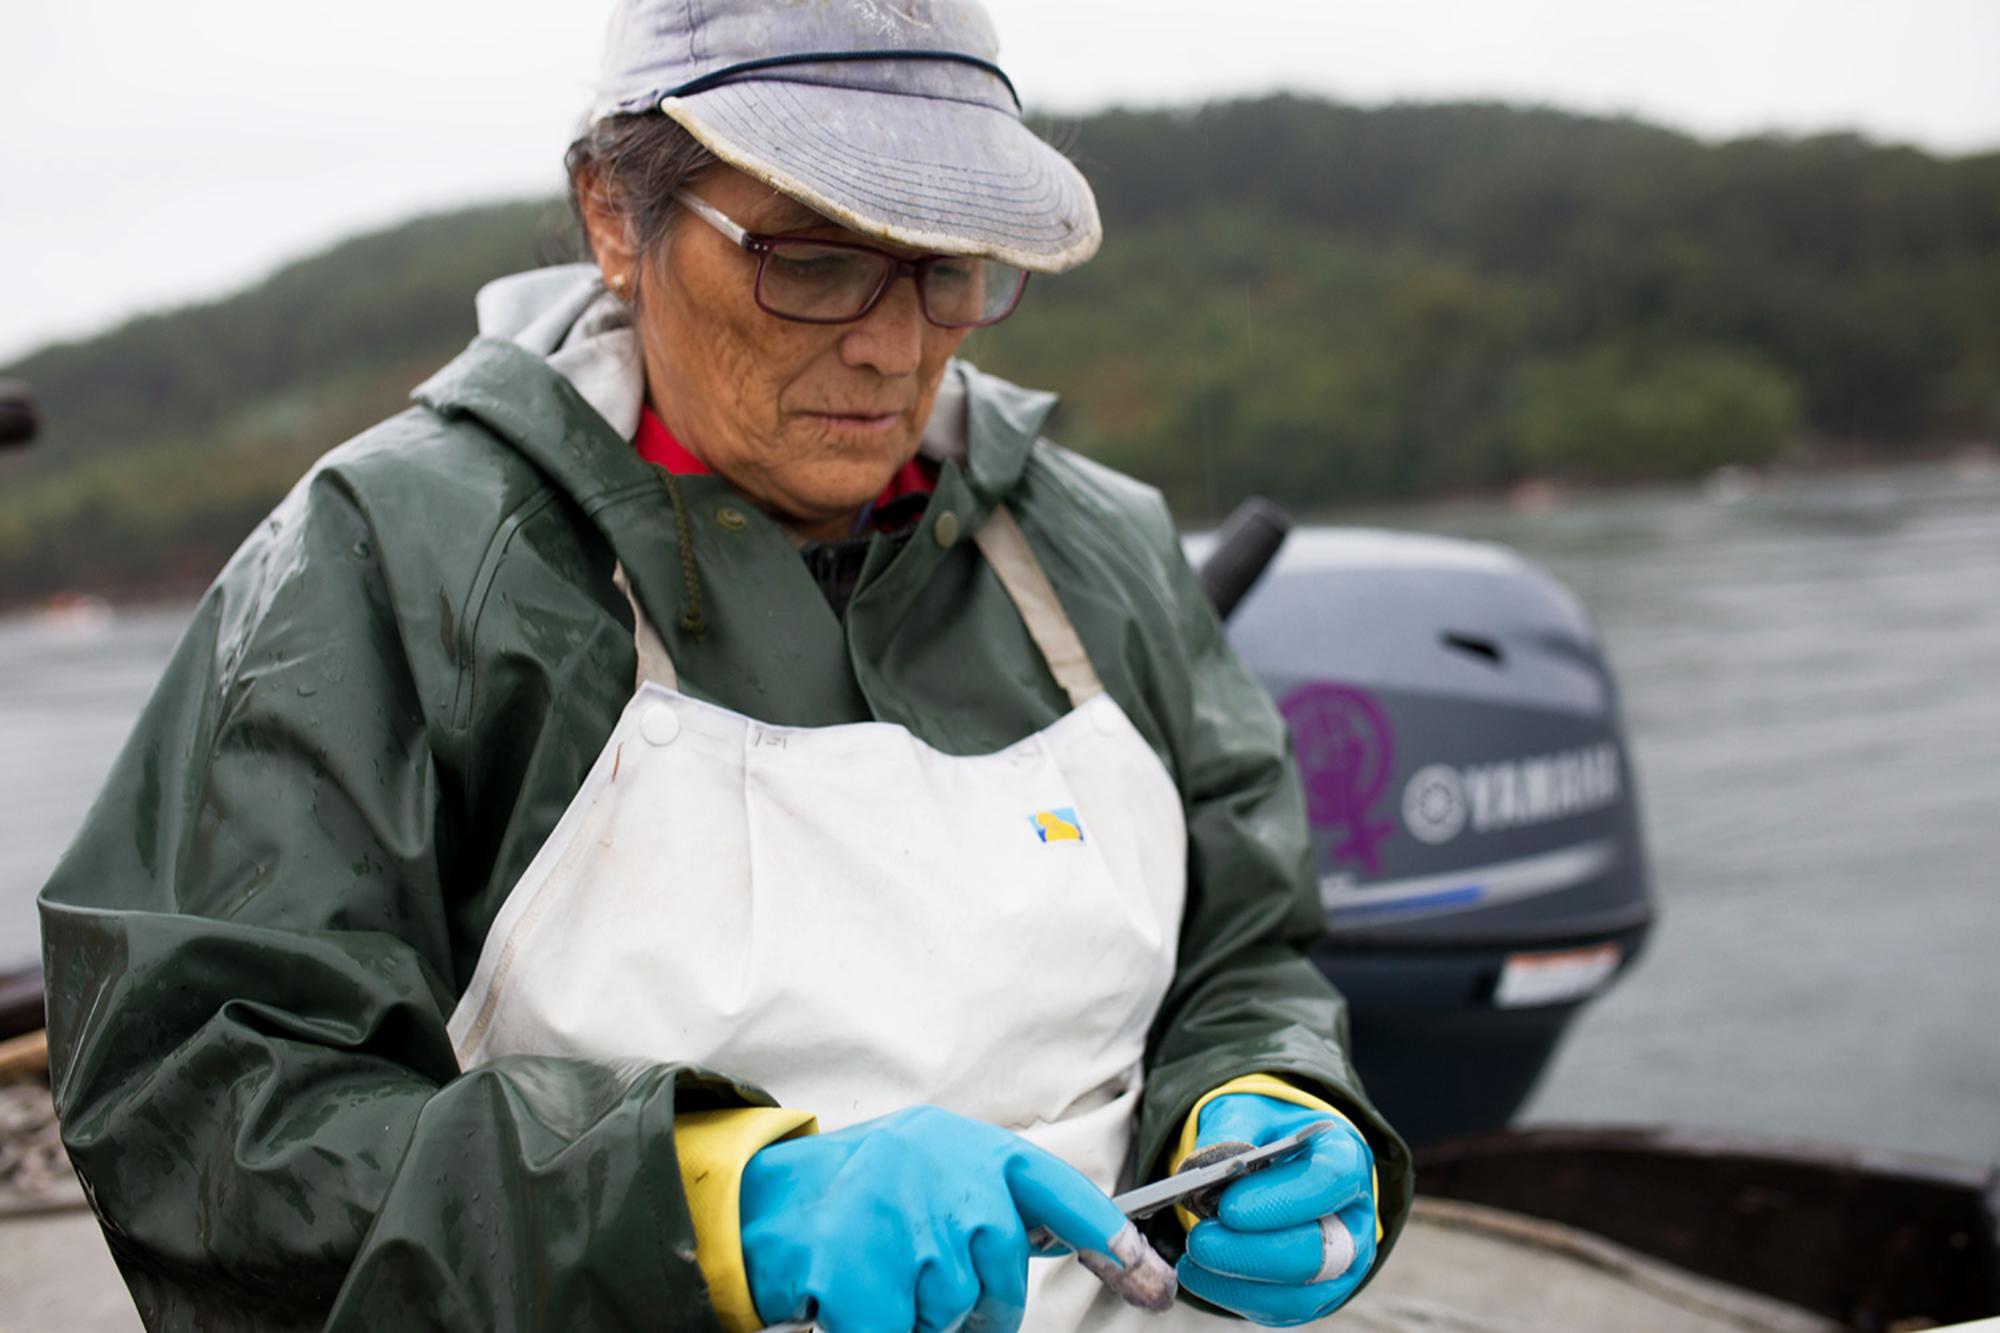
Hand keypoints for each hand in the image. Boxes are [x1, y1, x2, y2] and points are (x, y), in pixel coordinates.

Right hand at [739, 1105, 1129, 1332]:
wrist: (753, 1201)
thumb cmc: (852, 1195)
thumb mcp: (930, 1174)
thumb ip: (991, 1203)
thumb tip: (1073, 1243)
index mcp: (967, 1146)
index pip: (1061, 1193)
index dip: (1112, 1242)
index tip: (1154, 1283)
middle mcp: (941, 1170)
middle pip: (1002, 1273)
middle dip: (976, 1304)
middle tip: (926, 1293)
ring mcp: (899, 1216)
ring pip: (951, 1311)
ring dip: (919, 1316)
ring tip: (877, 1280)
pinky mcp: (857, 1268)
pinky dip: (877, 1329)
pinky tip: (849, 1307)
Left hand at [1174, 1094, 1376, 1326]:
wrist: (1278, 1160)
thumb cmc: (1265, 1135)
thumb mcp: (1247, 1111)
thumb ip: (1228, 1131)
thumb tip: (1198, 1170)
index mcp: (1347, 1159)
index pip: (1329, 1182)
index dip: (1280, 1200)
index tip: (1227, 1207)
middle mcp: (1355, 1218)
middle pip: (1319, 1251)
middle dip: (1252, 1251)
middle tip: (1200, 1240)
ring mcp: (1341, 1266)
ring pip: (1301, 1292)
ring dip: (1240, 1279)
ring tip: (1194, 1258)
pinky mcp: (1315, 1295)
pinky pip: (1280, 1309)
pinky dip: (1235, 1296)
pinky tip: (1200, 1274)